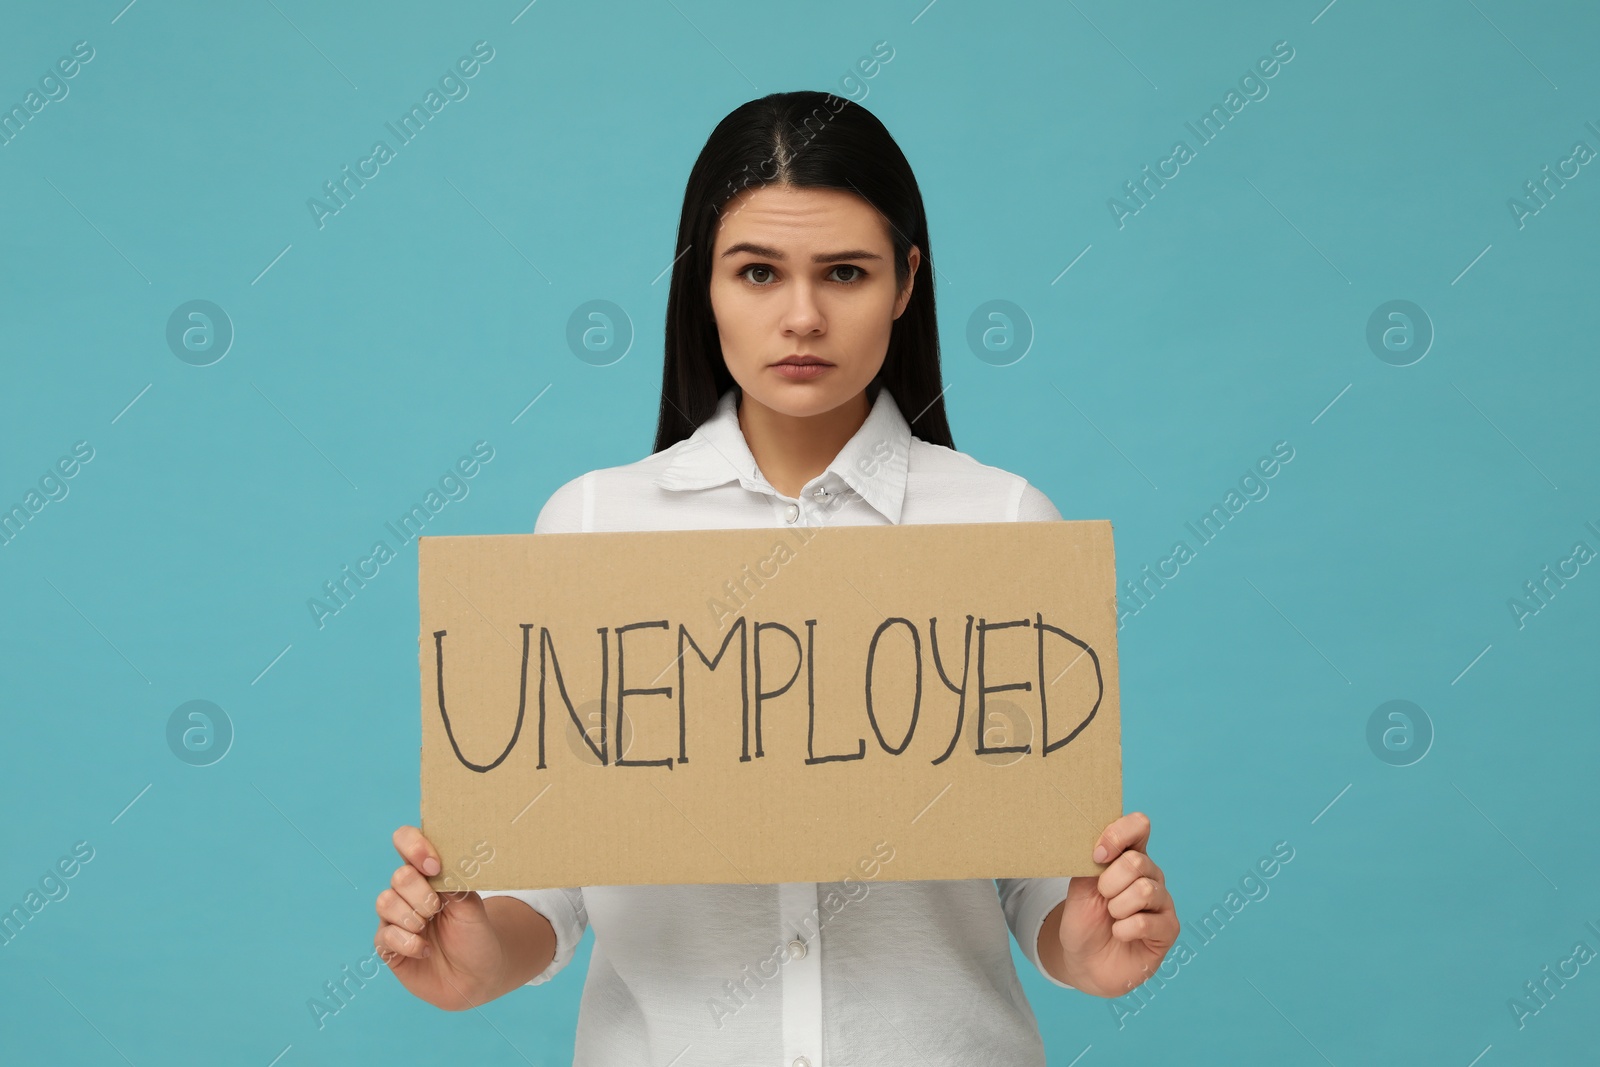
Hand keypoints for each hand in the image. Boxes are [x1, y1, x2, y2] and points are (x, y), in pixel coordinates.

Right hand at [374, 825, 508, 1009]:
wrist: (477, 976)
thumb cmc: (476, 935)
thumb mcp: (473, 908)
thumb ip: (456, 886)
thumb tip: (440, 869)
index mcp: (428, 873)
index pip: (407, 841)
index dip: (414, 846)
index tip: (434, 866)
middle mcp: (408, 892)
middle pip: (399, 876)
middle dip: (420, 893)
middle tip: (437, 910)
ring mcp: (395, 919)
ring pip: (384, 902)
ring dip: (410, 917)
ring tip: (428, 929)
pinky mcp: (388, 946)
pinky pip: (384, 936)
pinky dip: (407, 943)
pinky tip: (425, 951)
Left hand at [1050, 812, 1178, 996]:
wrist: (1084, 960)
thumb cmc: (1084, 920)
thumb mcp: (1079, 887)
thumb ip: (1089, 862)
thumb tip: (1096, 843)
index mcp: (1130, 856)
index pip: (1139, 826)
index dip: (1117, 836)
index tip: (1097, 856)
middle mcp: (1151, 875)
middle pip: (1137, 862)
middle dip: (1109, 882)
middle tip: (1101, 897)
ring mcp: (1162, 902)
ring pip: (1144, 890)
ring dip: (1117, 907)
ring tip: (1111, 917)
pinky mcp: (1168, 930)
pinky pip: (1147, 922)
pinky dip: (1124, 930)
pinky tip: (1120, 934)